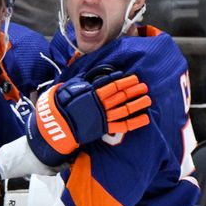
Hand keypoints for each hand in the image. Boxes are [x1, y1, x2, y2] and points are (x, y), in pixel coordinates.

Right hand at [26, 66, 151, 165]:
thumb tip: (91, 76)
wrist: (57, 125)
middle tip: (144, 87)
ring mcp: (103, 117)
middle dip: (134, 90)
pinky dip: (134, 123)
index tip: (134, 78)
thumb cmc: (61, 105)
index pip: (112, 85)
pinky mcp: (104, 128)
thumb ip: (83, 82)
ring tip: (148, 99)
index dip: (125, 81)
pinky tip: (145, 119)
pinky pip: (122, 126)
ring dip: (137, 104)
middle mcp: (100, 104)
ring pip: (124, 109)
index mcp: (92, 93)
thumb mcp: (69, 88)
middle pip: (121, 96)